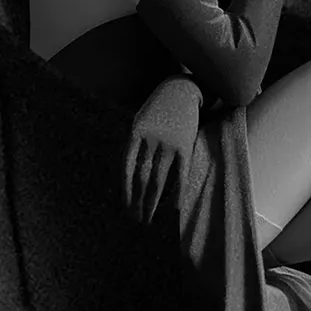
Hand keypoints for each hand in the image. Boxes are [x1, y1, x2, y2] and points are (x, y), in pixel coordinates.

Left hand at [125, 75, 205, 239]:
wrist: (181, 90)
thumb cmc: (158, 108)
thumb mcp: (140, 121)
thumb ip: (136, 144)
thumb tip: (131, 172)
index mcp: (134, 134)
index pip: (127, 168)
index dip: (126, 189)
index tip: (125, 206)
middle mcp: (150, 141)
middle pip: (142, 178)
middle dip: (138, 200)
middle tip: (136, 219)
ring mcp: (168, 145)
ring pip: (159, 180)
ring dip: (152, 201)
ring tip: (148, 218)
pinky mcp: (185, 148)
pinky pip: (180, 175)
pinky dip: (177, 192)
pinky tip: (173, 208)